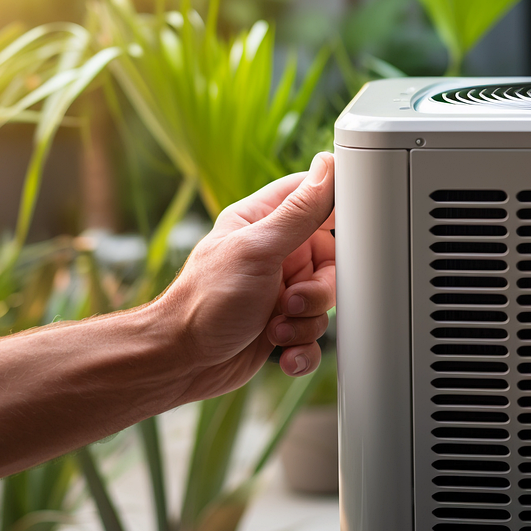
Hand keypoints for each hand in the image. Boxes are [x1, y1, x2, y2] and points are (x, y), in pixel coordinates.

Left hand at [154, 152, 335, 405]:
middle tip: (293, 299)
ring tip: (276, 328)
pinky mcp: (283, 325)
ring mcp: (281, 291)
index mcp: (265, 223)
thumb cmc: (206, 302)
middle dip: (319, 290)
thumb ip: (298, 211)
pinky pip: (315, 334)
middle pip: (332, 261)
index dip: (339, 212)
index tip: (351, 233)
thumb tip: (327, 166)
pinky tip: (284, 352)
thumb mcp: (257, 250)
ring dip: (307, 321)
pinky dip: (304, 348)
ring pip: (326, 302)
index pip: (315, 198)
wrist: (180, 363)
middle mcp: (277, 255)